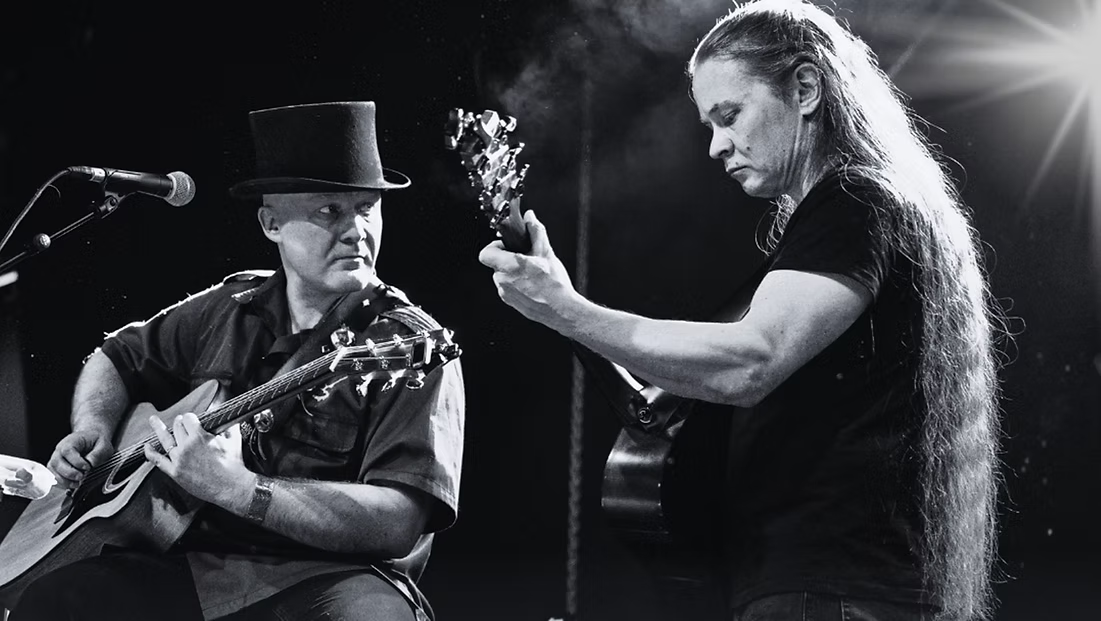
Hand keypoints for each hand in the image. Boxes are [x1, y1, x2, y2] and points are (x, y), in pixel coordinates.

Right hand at [47, 428, 114, 489]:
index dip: (76, 462)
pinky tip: (72, 484)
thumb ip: (97, 454)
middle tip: (81, 477)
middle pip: (56, 462)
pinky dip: (61, 483)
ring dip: (64, 480)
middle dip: (69, 473)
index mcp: (72, 441)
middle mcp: (60, 449)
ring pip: (53, 470)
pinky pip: (53, 476)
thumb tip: (90, 463)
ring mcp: (57, 458)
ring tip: (77, 483)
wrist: (93, 439)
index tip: (87, 467)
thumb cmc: (96, 441)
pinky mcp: (57, 467)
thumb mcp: (103, 445)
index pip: (67, 451)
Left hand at [143, 413, 252, 511]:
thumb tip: (229, 419)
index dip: (190, 417)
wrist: (231, 487)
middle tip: (180, 422)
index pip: (188, 419)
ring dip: (159, 428)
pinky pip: (158, 461)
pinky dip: (151, 452)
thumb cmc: (233, 464)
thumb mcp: (233, 440)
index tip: (191, 419)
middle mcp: (186, 446)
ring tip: (154, 421)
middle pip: (177, 427)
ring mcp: (179, 459)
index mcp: (199, 436)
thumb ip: (229, 426)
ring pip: (165, 439)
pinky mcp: (175, 472)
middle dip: (179, 422)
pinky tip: (147, 446)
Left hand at [478, 210, 581, 331]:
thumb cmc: (555, 284)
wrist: (562, 310)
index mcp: (510, 266)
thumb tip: (530, 217)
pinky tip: (533, 285)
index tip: (508, 246)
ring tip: (532, 274)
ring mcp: (505, 293)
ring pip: (502, 276)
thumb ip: (535, 231)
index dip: (495, 247)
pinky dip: (517, 284)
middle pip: (496, 264)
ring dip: (513, 272)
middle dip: (508, 259)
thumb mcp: (546, 252)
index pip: (485, 253)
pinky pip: (508, 288)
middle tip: (525, 259)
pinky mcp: (510, 303)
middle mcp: (503, 281)